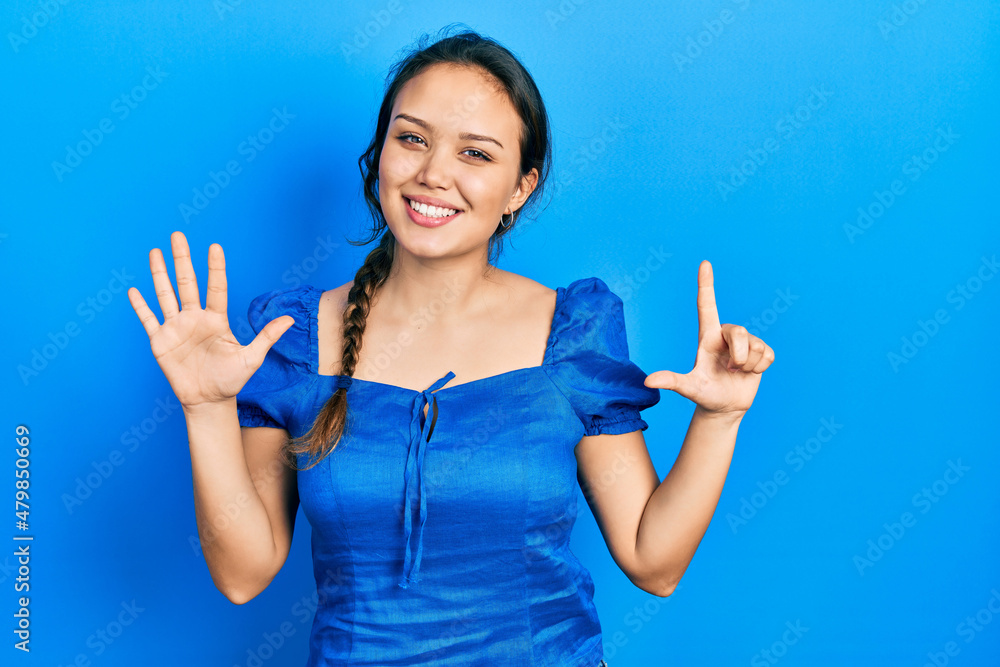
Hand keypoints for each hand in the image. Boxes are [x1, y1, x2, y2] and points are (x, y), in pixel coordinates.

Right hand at [127, 231, 293, 408]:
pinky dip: (141, 306)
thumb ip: (267, 336)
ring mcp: (176, 328)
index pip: (216, 288)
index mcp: (216, 319)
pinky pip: (148, 319)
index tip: (215, 246)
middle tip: (178, 235)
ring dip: (159, 274)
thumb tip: (290, 319)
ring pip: (165, 295)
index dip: (215, 268)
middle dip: (182, 259)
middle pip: (187, 283)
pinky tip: (133, 290)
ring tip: (155, 251)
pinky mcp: (160, 341)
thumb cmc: (231, 379)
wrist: (209, 401)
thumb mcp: (252, 358)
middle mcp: (195, 318)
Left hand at [644, 260, 774, 415]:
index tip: (704, 263)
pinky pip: (768, 353)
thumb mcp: (689, 387)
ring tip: (737, 372)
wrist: (725, 408)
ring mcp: (745, 342)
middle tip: (729, 369)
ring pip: (755, 345)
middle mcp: (726, 335)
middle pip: (739, 331)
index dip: (706, 284)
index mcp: (707, 336)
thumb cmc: (704, 394)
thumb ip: (671, 381)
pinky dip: (760, 367)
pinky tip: (751, 373)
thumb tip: (648, 381)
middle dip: (738, 356)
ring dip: (748, 365)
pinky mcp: (761, 351)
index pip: (707, 305)